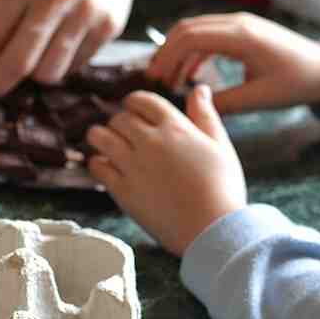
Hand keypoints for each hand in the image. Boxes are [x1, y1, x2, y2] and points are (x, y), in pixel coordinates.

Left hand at [87, 86, 244, 255]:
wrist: (212, 229)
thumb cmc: (222, 189)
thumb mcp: (220, 146)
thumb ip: (205, 115)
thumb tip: (199, 89)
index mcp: (176, 128)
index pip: (143, 100)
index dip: (134, 103)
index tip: (134, 111)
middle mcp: (151, 142)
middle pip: (119, 118)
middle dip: (120, 123)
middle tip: (123, 134)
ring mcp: (133, 165)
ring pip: (100, 137)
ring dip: (100, 138)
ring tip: (106, 146)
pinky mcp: (122, 190)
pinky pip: (96, 167)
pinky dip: (97, 163)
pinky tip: (106, 168)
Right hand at [145, 13, 319, 113]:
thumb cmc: (296, 83)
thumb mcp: (258, 98)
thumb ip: (223, 103)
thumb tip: (191, 107)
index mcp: (242, 37)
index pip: (191, 37)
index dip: (167, 57)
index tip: (154, 80)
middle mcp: (238, 23)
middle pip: (187, 28)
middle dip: (165, 52)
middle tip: (154, 80)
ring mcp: (240, 24)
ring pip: (195, 30)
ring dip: (177, 52)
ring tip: (168, 80)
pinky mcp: (242, 30)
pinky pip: (208, 35)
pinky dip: (193, 52)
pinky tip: (189, 75)